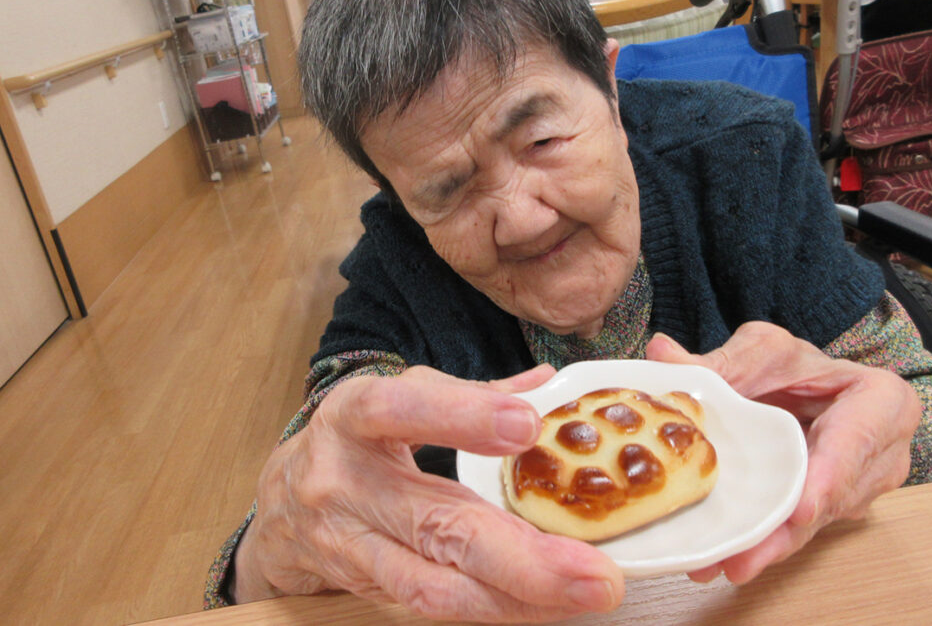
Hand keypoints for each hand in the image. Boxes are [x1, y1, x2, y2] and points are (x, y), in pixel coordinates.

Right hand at [232, 364, 624, 621]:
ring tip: (584, 594)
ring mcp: (349, 543)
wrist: (280, 500)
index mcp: (355, 413)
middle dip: (521, 555)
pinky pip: (431, 605)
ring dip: (515, 597)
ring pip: (434, 582)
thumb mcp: (398, 395)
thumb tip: (545, 384)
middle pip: (433, 523)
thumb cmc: (354, 437)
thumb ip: (469, 393)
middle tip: (595, 570)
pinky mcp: (363, 586)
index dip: (461, 416)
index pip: (401, 408)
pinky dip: (492, 607)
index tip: (526, 425)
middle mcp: (344, 481)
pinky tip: (542, 605)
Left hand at [645, 323, 920, 584]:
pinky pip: (796, 530)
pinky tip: (725, 561)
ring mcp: (857, 489)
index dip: (831, 476)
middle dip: (785, 530)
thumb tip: (662, 353)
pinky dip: (762, 544)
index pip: (858, 440)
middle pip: (832, 498)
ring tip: (725, 564)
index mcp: (881, 402)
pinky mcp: (829, 511)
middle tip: (743, 556)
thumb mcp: (764, 352)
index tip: (800, 510)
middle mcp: (881, 455)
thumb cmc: (796, 365)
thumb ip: (721, 362)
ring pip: (813, 524)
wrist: (808, 384)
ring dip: (769, 547)